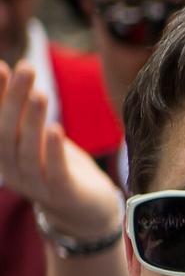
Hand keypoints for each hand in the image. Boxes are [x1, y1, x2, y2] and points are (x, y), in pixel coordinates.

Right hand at [0, 60, 122, 236]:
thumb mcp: (35, 135)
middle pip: (7, 134)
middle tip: (26, 69)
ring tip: (40, 94)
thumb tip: (2, 67)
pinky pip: (54, 172)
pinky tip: (56, 128)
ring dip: (32, 121)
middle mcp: (12, 171)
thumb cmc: (57, 165)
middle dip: (14, 100)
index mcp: (3, 155)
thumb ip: (19, 109)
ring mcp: (36, 185)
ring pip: (28, 152)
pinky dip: (54, 150)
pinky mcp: (63, 194)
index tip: (1, 66)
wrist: (86, 210)